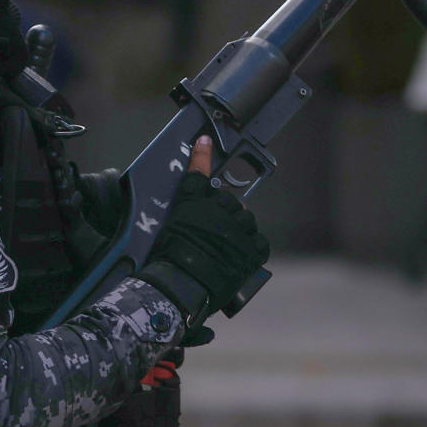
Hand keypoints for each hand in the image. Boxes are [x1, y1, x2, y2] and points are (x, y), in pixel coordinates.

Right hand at [136, 137, 268, 327]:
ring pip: (245, 219)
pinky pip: (258, 241)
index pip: (197, 175)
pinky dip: (251, 246)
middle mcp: (217, 210)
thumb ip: (180, 218)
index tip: (204, 141)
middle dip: (224, 212)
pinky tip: (241, 255)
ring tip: (227, 246)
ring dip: (239, 228)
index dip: (201, 156)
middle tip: (214, 231)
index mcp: (193, 204)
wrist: (184, 285)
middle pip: (228, 201)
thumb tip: (187, 219)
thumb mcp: (168, 231)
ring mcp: (238, 228)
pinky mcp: (253, 248)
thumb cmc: (169, 261)